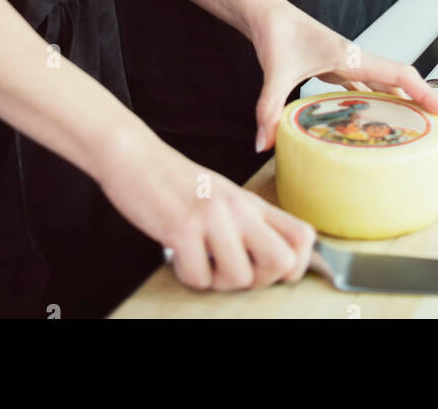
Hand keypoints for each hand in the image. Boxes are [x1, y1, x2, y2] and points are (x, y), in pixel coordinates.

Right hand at [100, 130, 315, 292]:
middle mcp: (238, 208)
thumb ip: (247, 223)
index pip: (303, 237)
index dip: (295, 266)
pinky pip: (199, 278)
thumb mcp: (222, 197)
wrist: (133, 156)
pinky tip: (177, 255)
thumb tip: (273, 263)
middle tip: (231, 269)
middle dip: (259, 280)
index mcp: (251, 202)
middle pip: (282, 262)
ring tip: (198, 258)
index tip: (268, 270)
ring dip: (216, 281)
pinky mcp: (182, 228)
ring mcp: (212, 217)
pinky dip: (186, 275)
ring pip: (240, 277)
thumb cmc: (176, 183)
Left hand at [248, 1, 437, 151]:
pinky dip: (375, 99)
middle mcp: (354, 58)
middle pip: (399, 81)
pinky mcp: (334, 66)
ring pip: (383, 83)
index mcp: (351, 56)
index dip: (426, 93)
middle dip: (422, 103)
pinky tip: (373, 117)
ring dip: (401, 102)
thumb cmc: (275, 32)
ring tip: (414, 128)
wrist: (264, 13)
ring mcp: (345, 61)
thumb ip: (269, 108)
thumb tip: (263, 143)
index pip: (400, 74)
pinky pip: (364, 85)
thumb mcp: (275, 72)